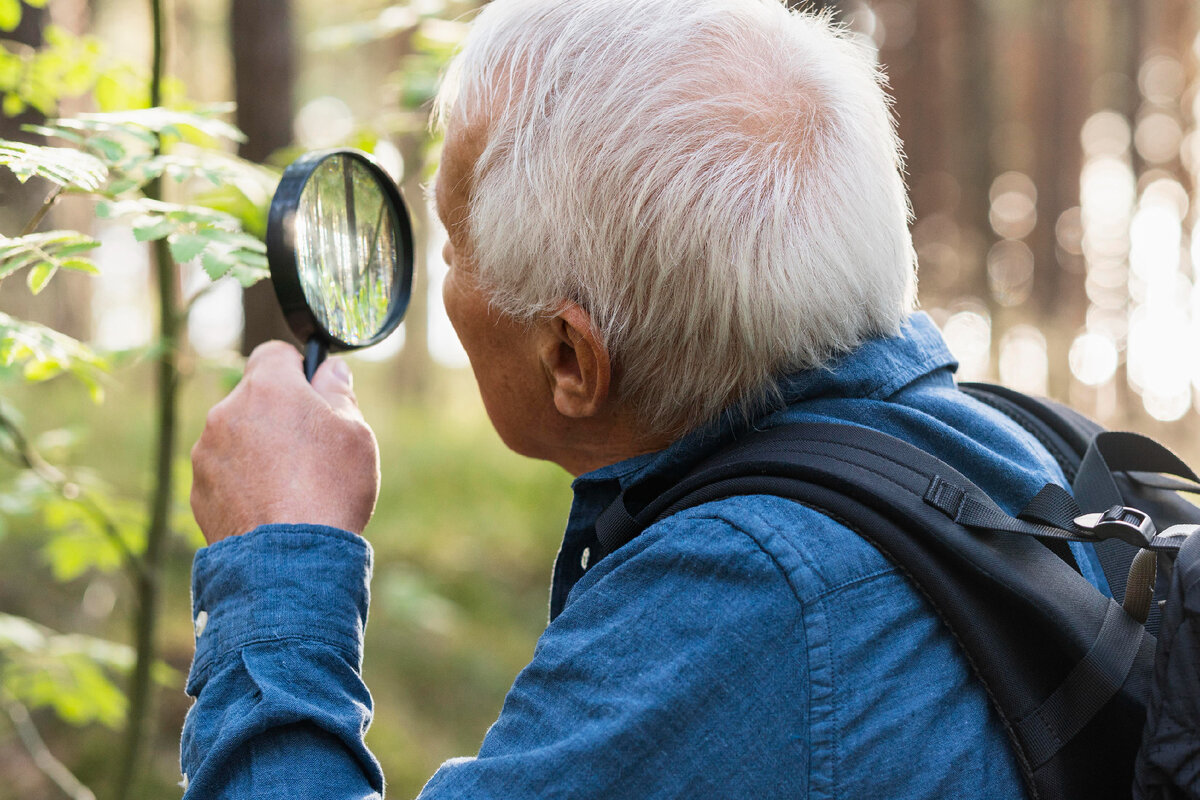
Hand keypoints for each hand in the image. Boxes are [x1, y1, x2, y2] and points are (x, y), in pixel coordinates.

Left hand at [190, 341, 379, 544]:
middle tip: (310, 448)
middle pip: (254, 398)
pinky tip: (271, 507)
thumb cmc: (330, 489)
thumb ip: (339, 393)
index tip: (313, 393)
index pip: (274, 353)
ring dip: (258, 449)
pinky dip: (244, 482)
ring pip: (236, 437)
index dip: (297, 369)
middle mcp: (227, 413)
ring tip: (292, 485)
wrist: (291, 560)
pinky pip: (224, 474)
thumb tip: (330, 371)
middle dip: (278, 414)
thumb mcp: (355, 432)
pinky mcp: (198, 491)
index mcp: (267, 388)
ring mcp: (206, 454)